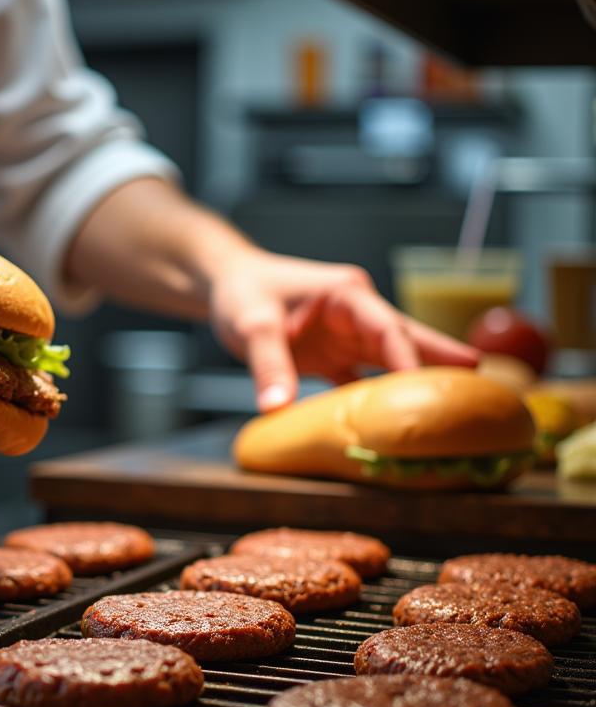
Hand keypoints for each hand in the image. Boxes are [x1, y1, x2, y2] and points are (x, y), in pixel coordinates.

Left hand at [210, 248, 478, 411]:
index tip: (430, 389)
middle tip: (483, 379)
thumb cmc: (240, 292)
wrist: (224, 284)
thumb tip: (276, 406)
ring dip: (416, 381)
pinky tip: (394, 422)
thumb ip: (267, 365)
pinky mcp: (332, 353)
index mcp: (346, 295)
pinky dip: (377, 398)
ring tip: (454, 403)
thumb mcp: (252, 325)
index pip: (387, 329)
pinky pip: (362, 378)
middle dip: (442, 359)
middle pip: (405, 340)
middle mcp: (354, 313)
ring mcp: (346, 334)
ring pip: (390, 360)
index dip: (411, 359)